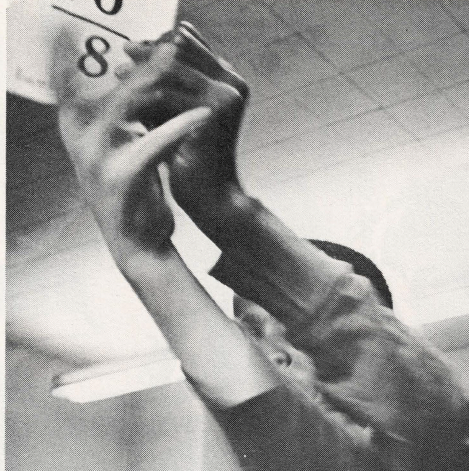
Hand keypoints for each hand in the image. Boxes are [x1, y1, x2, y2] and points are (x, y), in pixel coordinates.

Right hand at [58, 41, 212, 269]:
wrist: (140, 246)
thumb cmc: (135, 195)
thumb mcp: (121, 153)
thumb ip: (121, 122)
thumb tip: (134, 82)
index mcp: (77, 136)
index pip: (69, 87)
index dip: (74, 58)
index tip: (82, 32)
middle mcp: (81, 145)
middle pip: (108, 90)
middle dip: (138, 64)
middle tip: (164, 42)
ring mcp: (99, 161)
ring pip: (128, 108)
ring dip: (160, 85)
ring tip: (183, 65)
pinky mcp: (126, 177)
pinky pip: (156, 142)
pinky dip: (181, 126)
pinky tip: (203, 116)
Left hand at [123, 22, 249, 226]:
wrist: (213, 195)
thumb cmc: (191, 158)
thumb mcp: (176, 115)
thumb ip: (162, 88)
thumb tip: (127, 63)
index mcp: (231, 82)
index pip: (192, 48)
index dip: (162, 43)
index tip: (135, 47)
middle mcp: (234, 84)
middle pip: (184, 51)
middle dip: (151, 50)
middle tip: (125, 49)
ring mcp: (226, 95)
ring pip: (174, 67)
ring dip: (143, 67)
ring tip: (118, 71)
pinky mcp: (213, 111)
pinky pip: (168, 93)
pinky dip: (143, 92)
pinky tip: (123, 95)